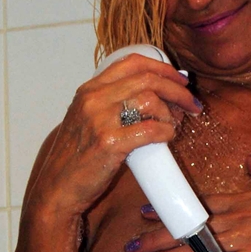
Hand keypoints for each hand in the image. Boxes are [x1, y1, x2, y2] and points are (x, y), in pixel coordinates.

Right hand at [25, 53, 202, 216]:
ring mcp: (99, 120)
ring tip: (174, 126)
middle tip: (192, 103)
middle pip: (147, 79)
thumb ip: (113, 105)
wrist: (58, 188)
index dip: (163, 68)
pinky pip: (149, 130)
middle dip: (177, 90)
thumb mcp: (88, 120)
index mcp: (89, 90)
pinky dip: (166, 132)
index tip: (180, 80)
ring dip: (170, 113)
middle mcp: (93, 99)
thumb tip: (156, 98)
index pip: (132, 62)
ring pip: (150, 100)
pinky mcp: (109, 143)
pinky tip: (168, 138)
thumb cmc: (77, 159)